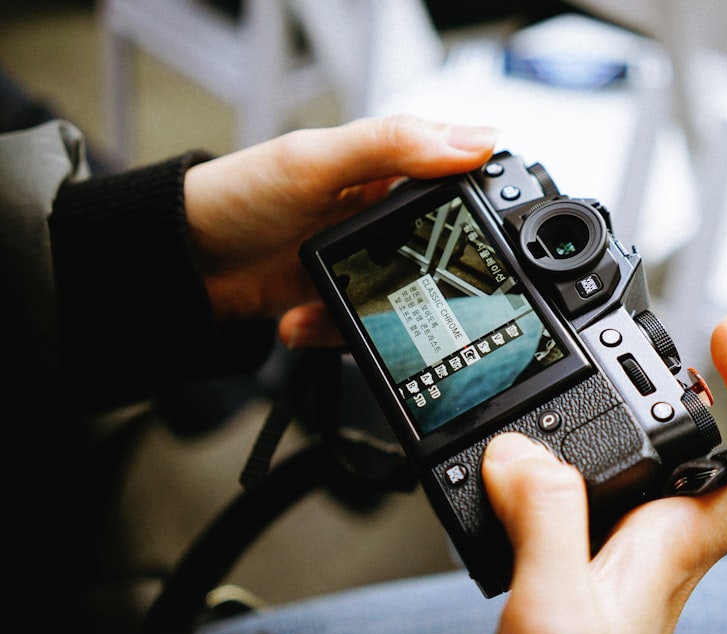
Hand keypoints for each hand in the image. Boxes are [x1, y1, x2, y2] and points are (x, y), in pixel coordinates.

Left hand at [182, 115, 498, 346]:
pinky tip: (301, 321)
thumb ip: (393, 146)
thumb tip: (476, 139)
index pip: (453, 182)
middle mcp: (379, 215)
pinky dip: (336, 333)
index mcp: (382, 169)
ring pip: (406, 300)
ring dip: (374, 316)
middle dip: (424, 280)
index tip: (479, 240)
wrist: (179, 265)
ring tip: (324, 308)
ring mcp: (361, 261)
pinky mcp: (340, 298)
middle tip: (399, 288)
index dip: (475, 209)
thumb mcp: (316, 162)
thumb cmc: (235, 197)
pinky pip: (365, 328)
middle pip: (438, 254)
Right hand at [481, 316, 726, 633]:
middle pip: (697, 447)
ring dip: (612, 416)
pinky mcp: (574, 570)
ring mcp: (616, 558)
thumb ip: (546, 519)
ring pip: (633, 467)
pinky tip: (517, 458)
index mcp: (674, 544)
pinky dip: (552, 462)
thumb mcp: (557, 612)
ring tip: (576, 376)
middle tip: (642, 341)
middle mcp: (656, 544)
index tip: (725, 336)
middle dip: (677, 385)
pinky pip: (575, 497)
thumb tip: (523, 449)